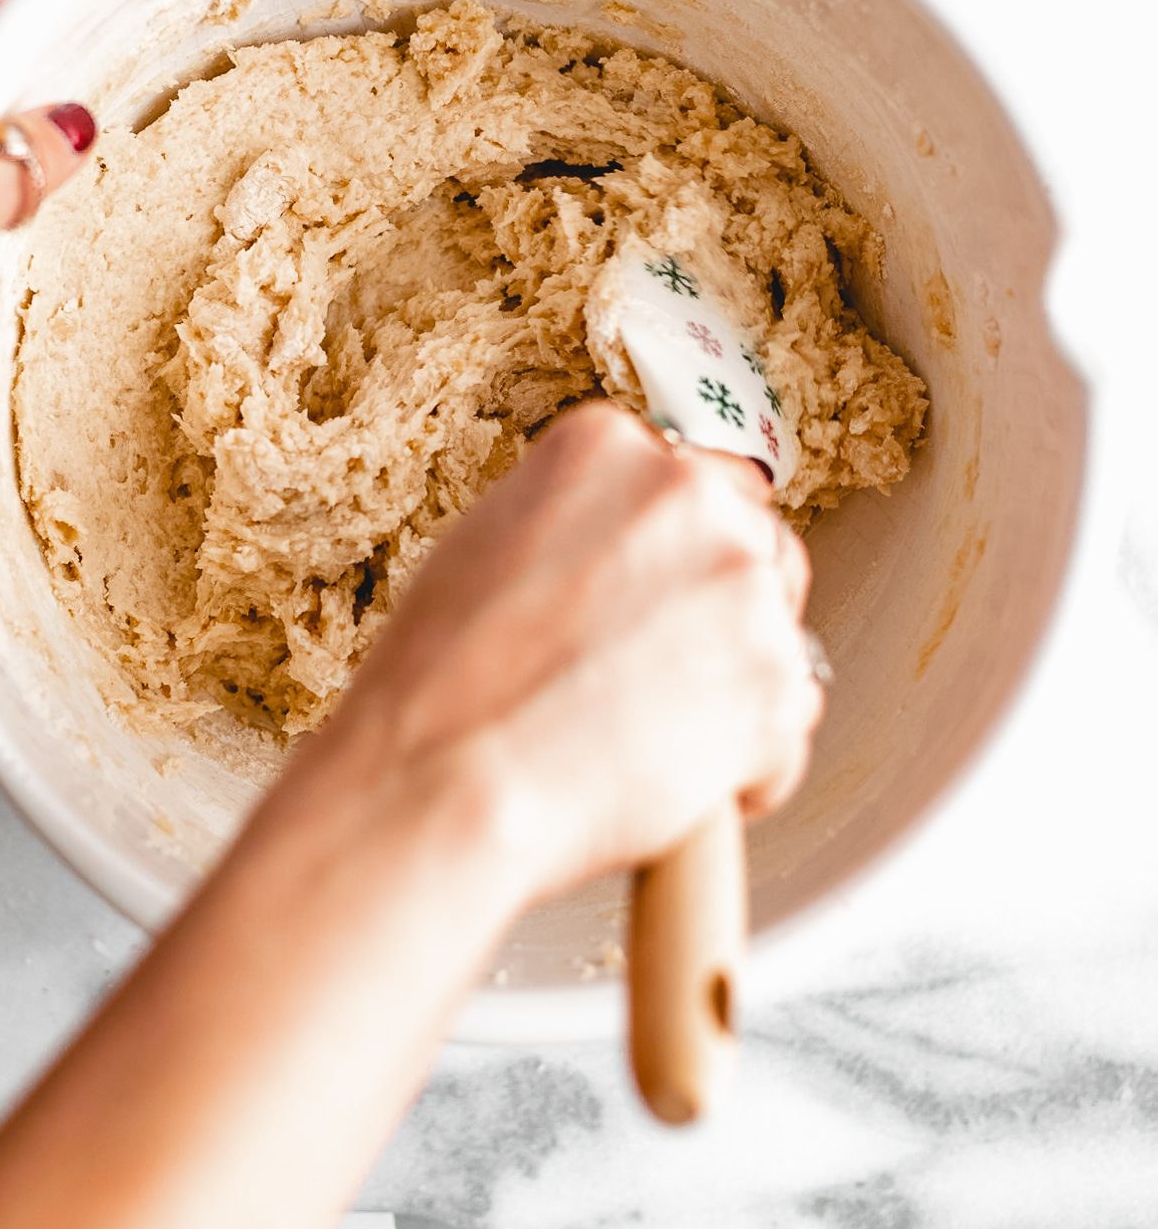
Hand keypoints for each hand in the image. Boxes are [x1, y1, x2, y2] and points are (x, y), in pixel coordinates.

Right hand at [327, 401, 822, 904]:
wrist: (444, 780)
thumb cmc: (439, 682)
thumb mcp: (488, 542)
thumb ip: (578, 521)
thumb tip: (622, 551)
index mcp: (610, 446)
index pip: (692, 477)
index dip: (676, 550)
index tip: (656, 593)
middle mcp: (689, 495)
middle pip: (753, 540)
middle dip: (721, 604)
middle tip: (658, 670)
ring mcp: (742, 585)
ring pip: (779, 629)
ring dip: (738, 679)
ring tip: (655, 734)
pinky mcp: (777, 680)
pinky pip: (788, 724)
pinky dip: (749, 764)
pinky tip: (677, 782)